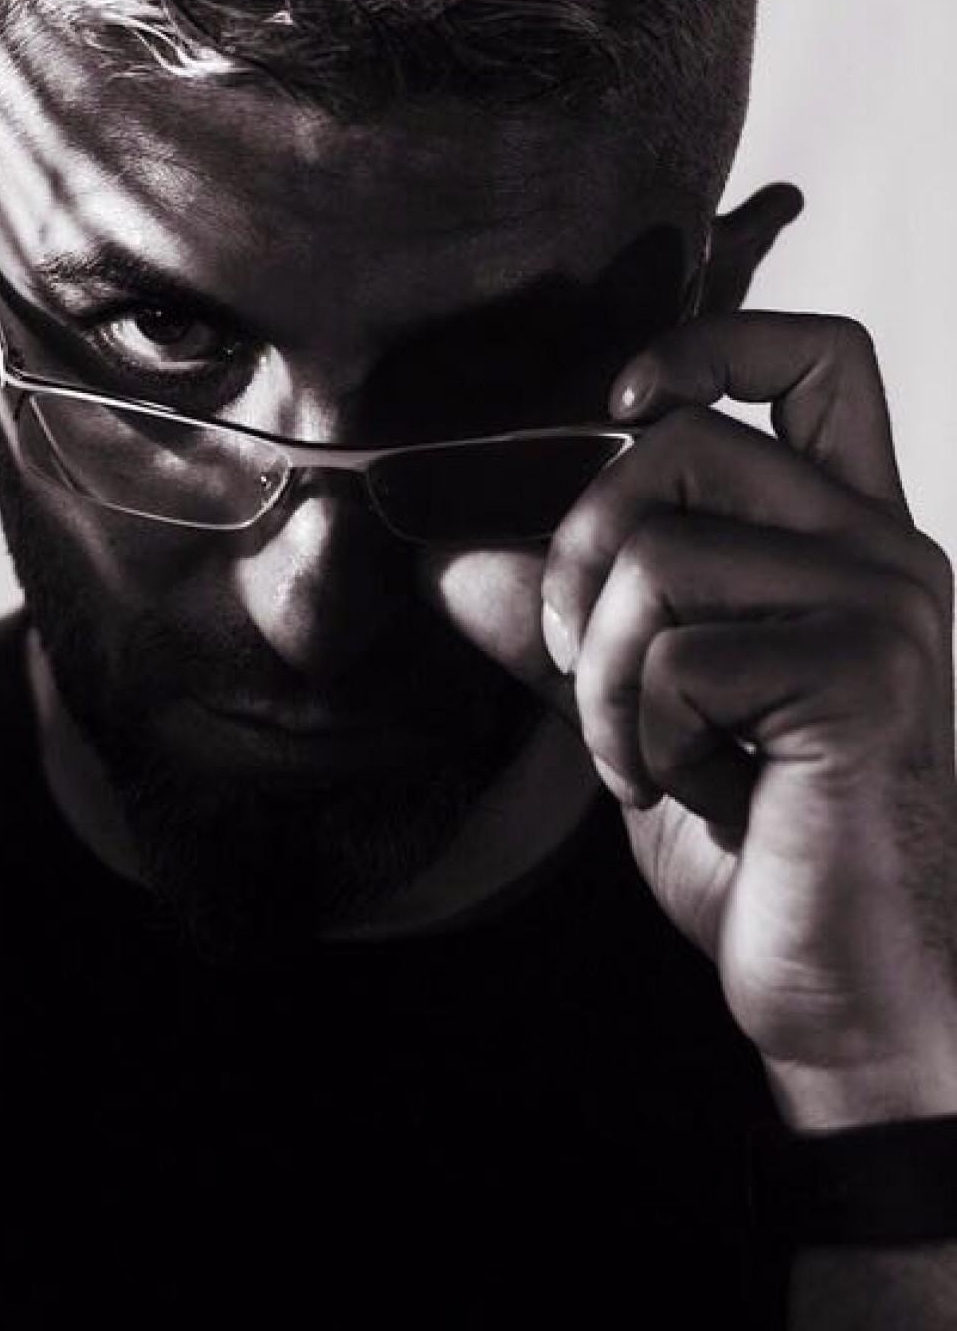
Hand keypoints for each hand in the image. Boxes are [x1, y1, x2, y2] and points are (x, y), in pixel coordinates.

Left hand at [435, 312, 956, 1128]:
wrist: (851, 990)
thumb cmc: (762, 845)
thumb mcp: (638, 710)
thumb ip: (566, 624)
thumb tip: (446, 561)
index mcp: (845, 536)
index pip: (817, 358)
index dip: (710, 340)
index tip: (619, 401)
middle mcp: (884, 550)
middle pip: (685, 441)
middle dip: (578, 547)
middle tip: (574, 658)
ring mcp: (884, 605)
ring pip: (660, 549)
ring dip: (599, 672)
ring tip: (640, 755)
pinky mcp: (865, 674)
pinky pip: (675, 654)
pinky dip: (632, 733)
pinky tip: (684, 790)